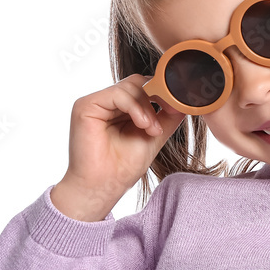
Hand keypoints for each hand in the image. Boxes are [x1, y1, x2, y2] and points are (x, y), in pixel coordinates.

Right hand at [51, 74, 185, 220]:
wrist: (103, 186)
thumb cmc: (124, 166)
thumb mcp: (154, 135)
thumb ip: (167, 116)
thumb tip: (184, 99)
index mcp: (120, 108)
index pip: (144, 86)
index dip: (162, 93)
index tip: (176, 108)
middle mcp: (107, 102)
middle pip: (138, 82)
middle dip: (156, 99)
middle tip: (161, 123)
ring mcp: (96, 102)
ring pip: (130, 86)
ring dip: (147, 108)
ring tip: (151, 130)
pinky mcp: (86, 105)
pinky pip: (117, 94)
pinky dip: (135, 107)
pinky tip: (142, 124)